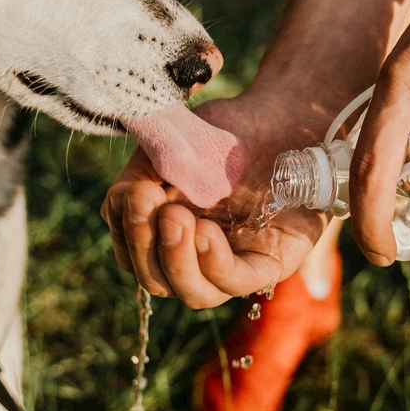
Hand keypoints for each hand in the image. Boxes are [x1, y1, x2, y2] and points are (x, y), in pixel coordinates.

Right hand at [101, 88, 332, 307]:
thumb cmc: (228, 131)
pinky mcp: (269, 263)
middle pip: (157, 279)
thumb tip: (124, 200)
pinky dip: (214, 263)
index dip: (126, 231)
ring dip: (176, 260)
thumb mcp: (175, 144)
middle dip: (145, 245)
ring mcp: (234, 263)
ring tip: (177, 218)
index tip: (131, 193)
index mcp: (168, 230)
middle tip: (147, 202)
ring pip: (194, 293)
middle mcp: (198, 254)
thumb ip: (144, 170)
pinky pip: (237, 282)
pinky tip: (204, 232)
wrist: (285, 117)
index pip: (133, 253)